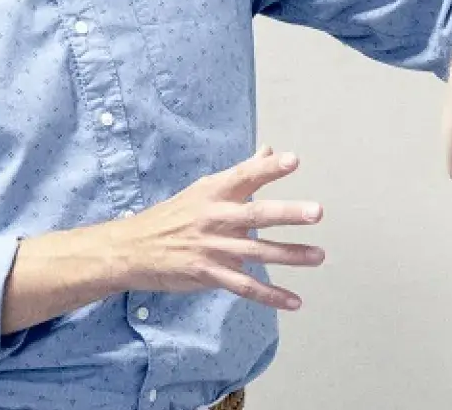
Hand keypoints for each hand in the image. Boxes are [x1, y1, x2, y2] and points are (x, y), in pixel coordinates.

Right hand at [114, 147, 325, 309]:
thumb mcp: (203, 189)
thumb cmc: (173, 215)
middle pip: (256, 214)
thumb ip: (241, 173)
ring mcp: (213, 248)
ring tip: (318, 255)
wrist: (133, 249)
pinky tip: (294, 301)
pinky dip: (271, 296)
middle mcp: (216, 218)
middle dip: (287, 213)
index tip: (293, 160)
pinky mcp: (209, 274)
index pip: (244, 176)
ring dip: (290, 255)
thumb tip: (268, 150)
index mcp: (214, 192)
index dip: (268, 168)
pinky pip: (245, 287)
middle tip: (316, 211)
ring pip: (257, 252)